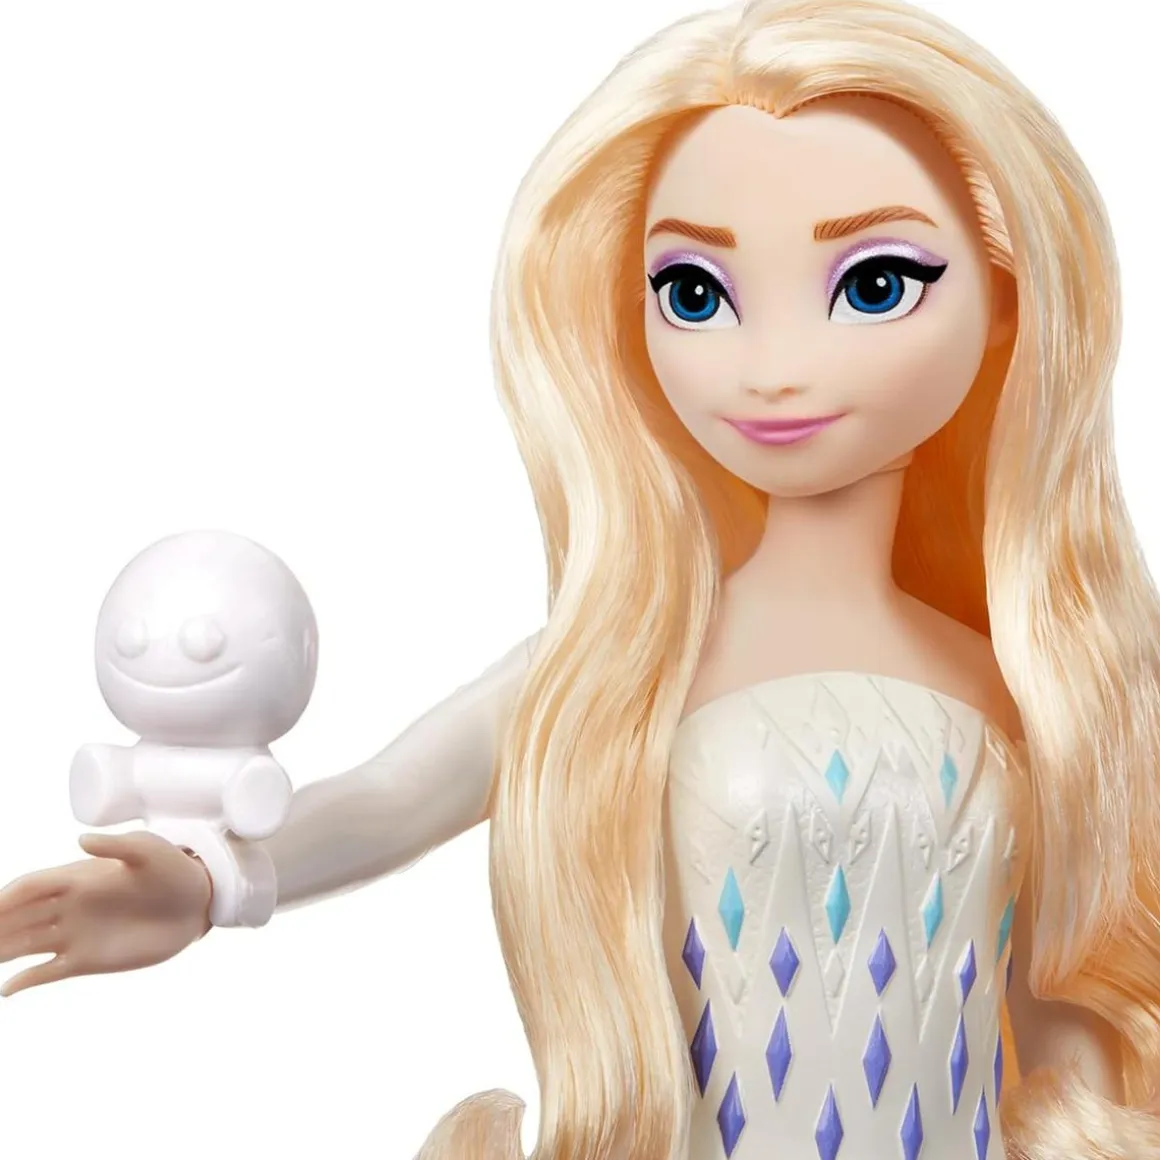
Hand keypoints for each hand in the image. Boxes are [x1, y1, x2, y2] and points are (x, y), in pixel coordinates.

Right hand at [0, 831, 212, 996]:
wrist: (198, 902)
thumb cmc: (174, 870)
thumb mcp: (149, 851)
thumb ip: (117, 846)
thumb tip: (81, 840)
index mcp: (79, 878)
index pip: (30, 887)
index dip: (5, 898)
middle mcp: (69, 906)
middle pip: (18, 918)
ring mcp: (76, 933)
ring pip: (25, 944)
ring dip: (0, 951)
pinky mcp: (88, 958)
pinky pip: (48, 971)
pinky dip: (25, 980)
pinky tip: (6, 989)